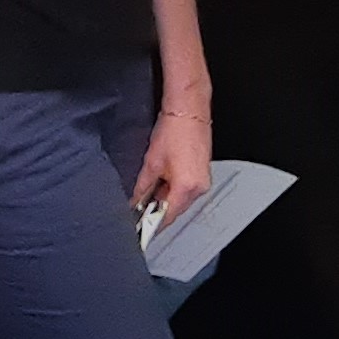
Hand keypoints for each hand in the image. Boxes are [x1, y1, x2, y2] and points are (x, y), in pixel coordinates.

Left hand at [130, 104, 211, 226]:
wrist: (188, 111)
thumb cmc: (174, 130)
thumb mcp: (151, 161)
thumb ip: (142, 186)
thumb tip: (135, 201)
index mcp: (186, 188)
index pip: (167, 216)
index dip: (152, 223)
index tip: (141, 227)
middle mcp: (199, 188)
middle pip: (175, 209)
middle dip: (157, 209)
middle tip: (139, 206)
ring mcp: (203, 181)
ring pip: (180, 199)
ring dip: (165, 198)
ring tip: (150, 187)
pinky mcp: (202, 173)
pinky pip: (186, 189)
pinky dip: (173, 188)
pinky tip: (162, 179)